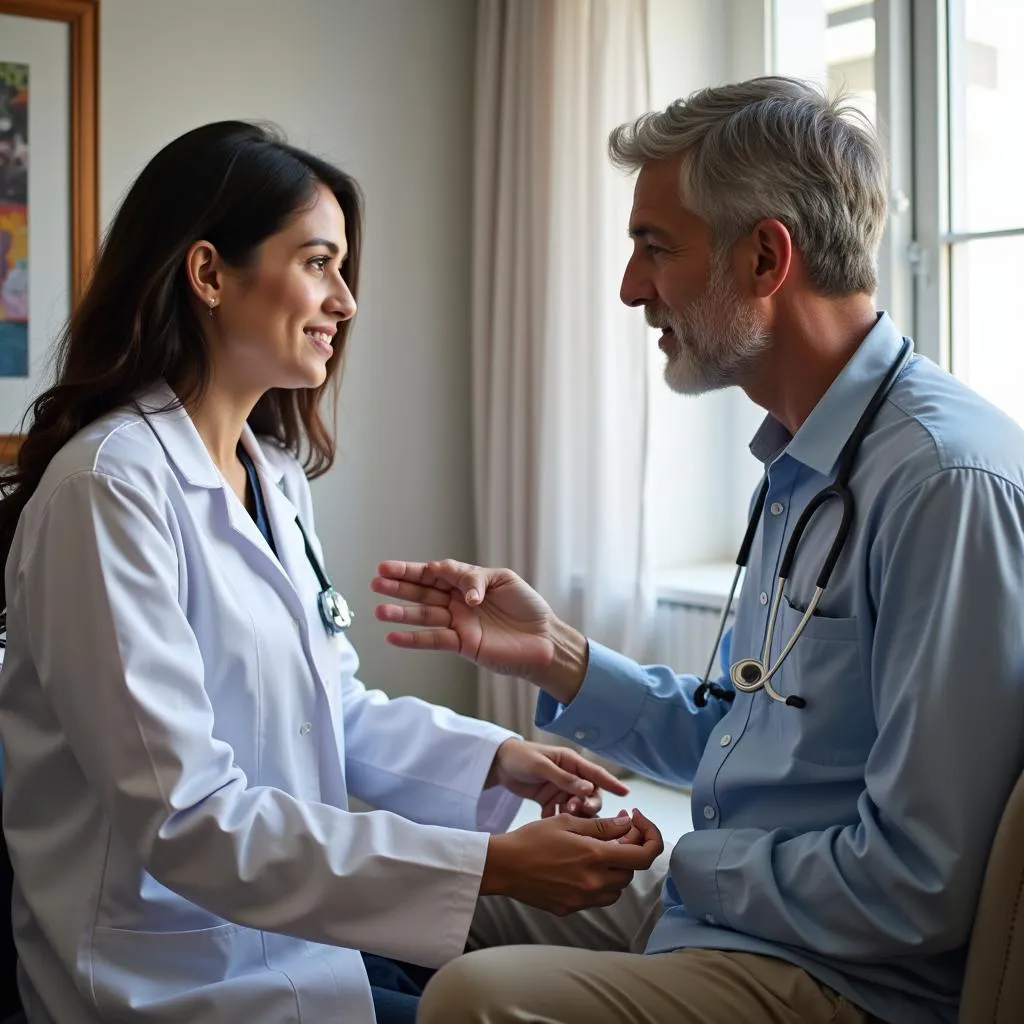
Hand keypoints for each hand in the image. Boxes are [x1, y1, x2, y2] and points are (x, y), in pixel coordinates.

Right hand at [372, 559, 588, 702]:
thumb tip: (459, 591)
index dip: (415, 570)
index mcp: (467, 583)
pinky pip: (434, 640)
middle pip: (423, 592)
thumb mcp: (504, 579)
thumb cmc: (527, 607)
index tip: (394, 568)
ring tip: (378, 610)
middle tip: (376, 581)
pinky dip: (413, 639)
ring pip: (424, 616)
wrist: (546, 639)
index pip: (435, 573)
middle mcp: (458, 602)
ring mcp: (458, 624)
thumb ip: (476, 579)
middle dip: (399, 586)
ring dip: (401, 613)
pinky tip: (392, 636)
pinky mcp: (463, 644)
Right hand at [481, 809, 663, 915]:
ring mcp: (582, 899)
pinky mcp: (570, 908)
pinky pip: (596, 898)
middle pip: (630, 872)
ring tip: (597, 851)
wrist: (504, 866)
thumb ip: (603, 826)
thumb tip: (628, 824)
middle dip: (628, 851)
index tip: (637, 821)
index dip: (650, 837)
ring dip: (615, 870)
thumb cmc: (533, 838)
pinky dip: (597, 883)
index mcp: (596, 857)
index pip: (644, 856)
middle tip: (615, 833)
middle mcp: (594, 883)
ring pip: (616, 889)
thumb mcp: (569, 823)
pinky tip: (580, 867)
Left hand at [487, 739, 629, 816]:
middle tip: (579, 808)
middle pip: (589, 794)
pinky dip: (558, 820)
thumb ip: (563, 778)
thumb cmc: (520, 757)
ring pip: (576, 806)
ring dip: (574, 813)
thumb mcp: (541, 766)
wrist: (498, 764)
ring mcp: (560, 789)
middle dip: (588, 803)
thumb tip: (587, 788)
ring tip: (565, 814)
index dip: (612, 783)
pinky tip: (552, 824)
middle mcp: (569, 776)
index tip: (626, 794)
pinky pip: (559, 814)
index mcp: (571, 762)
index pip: (596, 773)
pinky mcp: (549, 800)